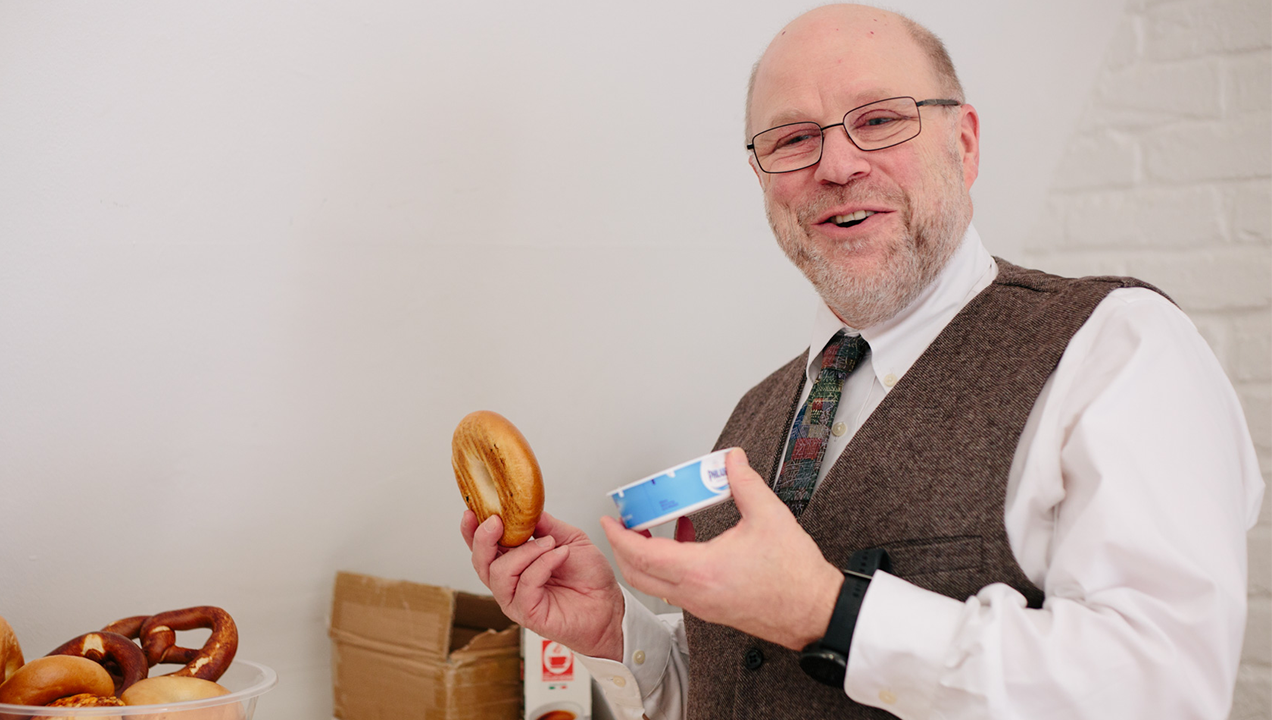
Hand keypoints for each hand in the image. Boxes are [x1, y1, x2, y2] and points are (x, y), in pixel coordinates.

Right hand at [462, 509, 625, 660]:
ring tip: (550, 543)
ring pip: (499, 573)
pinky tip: (559, 555)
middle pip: (481, 562)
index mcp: (515, 562)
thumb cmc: (588, 576)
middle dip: (484, 539)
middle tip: (498, 522)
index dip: (472, 530)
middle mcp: (510, 582)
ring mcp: (517, 600)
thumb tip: (526, 508)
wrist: (609, 604)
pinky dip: (542, 565)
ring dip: (525, 551)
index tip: (472, 511)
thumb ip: (546, 525)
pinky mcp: (529, 614)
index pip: (484, 547)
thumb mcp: (568, 538)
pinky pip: (525, 585)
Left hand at [600, 448, 843, 650]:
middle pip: (638, 575)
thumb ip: (745, 482)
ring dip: (646, 558)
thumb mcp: (770, 517)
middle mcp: (695, 593)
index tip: (611, 520)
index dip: (621, 536)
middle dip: (623, 548)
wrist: (816, 612)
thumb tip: (732, 459)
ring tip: (652, 529)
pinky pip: (676, 589)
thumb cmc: (795, 576)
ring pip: (656, 585)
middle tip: (622, 525)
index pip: (644, 555)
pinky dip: (669, 566)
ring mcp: (702, 606)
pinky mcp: (712, 610)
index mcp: (701, 571)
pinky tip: (689, 541)